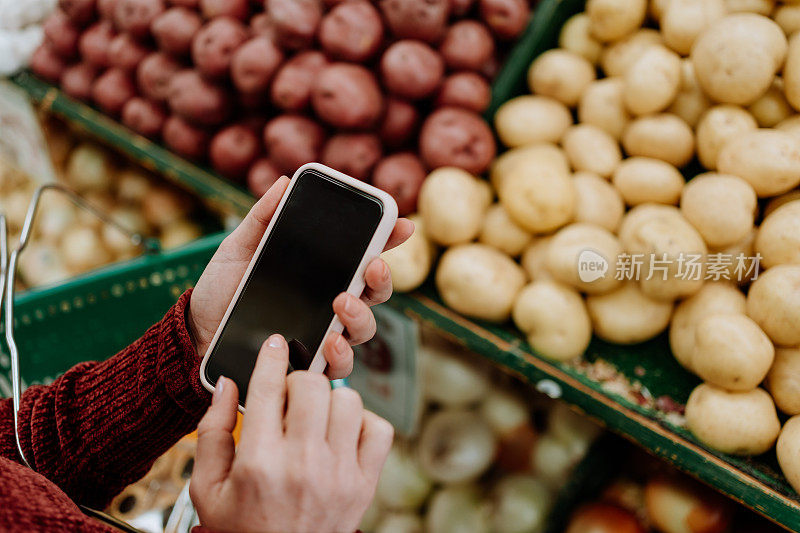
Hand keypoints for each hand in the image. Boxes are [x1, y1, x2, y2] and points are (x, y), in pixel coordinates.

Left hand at [188, 177, 413, 378]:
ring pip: (364, 329)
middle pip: (375, 293)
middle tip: (370, 267)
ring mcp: (323, 334)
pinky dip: (340, 357)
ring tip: (342, 303)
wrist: (196, 331)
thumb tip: (285, 182)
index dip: (389, 238)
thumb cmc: (223, 287)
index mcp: (323, 271)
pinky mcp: (308, 363)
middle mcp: (331, 303)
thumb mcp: (239, 246)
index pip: (364, 254)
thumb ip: (264, 217)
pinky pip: (338, 367)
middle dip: (382, 279)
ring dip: (361, 316)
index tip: (401, 224)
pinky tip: (329, 343)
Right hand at [190, 335, 393, 532]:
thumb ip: (212, 431)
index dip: (271, 356)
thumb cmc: (240, 527)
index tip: (274, 343)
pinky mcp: (365, 485)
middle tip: (290, 397)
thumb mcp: (206, 487)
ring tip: (315, 417)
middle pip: (313, 385)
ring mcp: (339, 474)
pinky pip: (379, 429)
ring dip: (331, 400)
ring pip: (349, 401)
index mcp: (259, 461)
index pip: (268, 387)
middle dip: (299, 380)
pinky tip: (342, 433)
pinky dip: (364, 422)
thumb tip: (226, 384)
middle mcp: (303, 464)